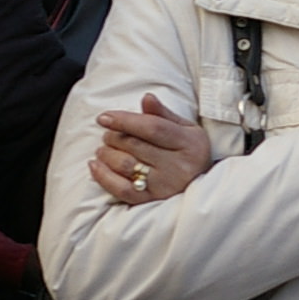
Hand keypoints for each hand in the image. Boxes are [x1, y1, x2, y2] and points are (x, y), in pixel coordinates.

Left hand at [91, 93, 212, 204]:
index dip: (125, 120)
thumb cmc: (190, 151)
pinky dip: (104, 177)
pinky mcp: (153, 201)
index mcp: (188, 143)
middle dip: (114, 136)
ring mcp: (165, 186)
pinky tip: (95, 165)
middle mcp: (178, 166)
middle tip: (108, 134)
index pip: (152, 128)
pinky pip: (122, 190)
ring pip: (126, 166)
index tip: (104, 117)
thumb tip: (146, 98)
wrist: (202, 185)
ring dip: (107, 154)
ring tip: (103, 149)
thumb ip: (163, 114)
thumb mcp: (185, 129)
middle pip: (135, 146)